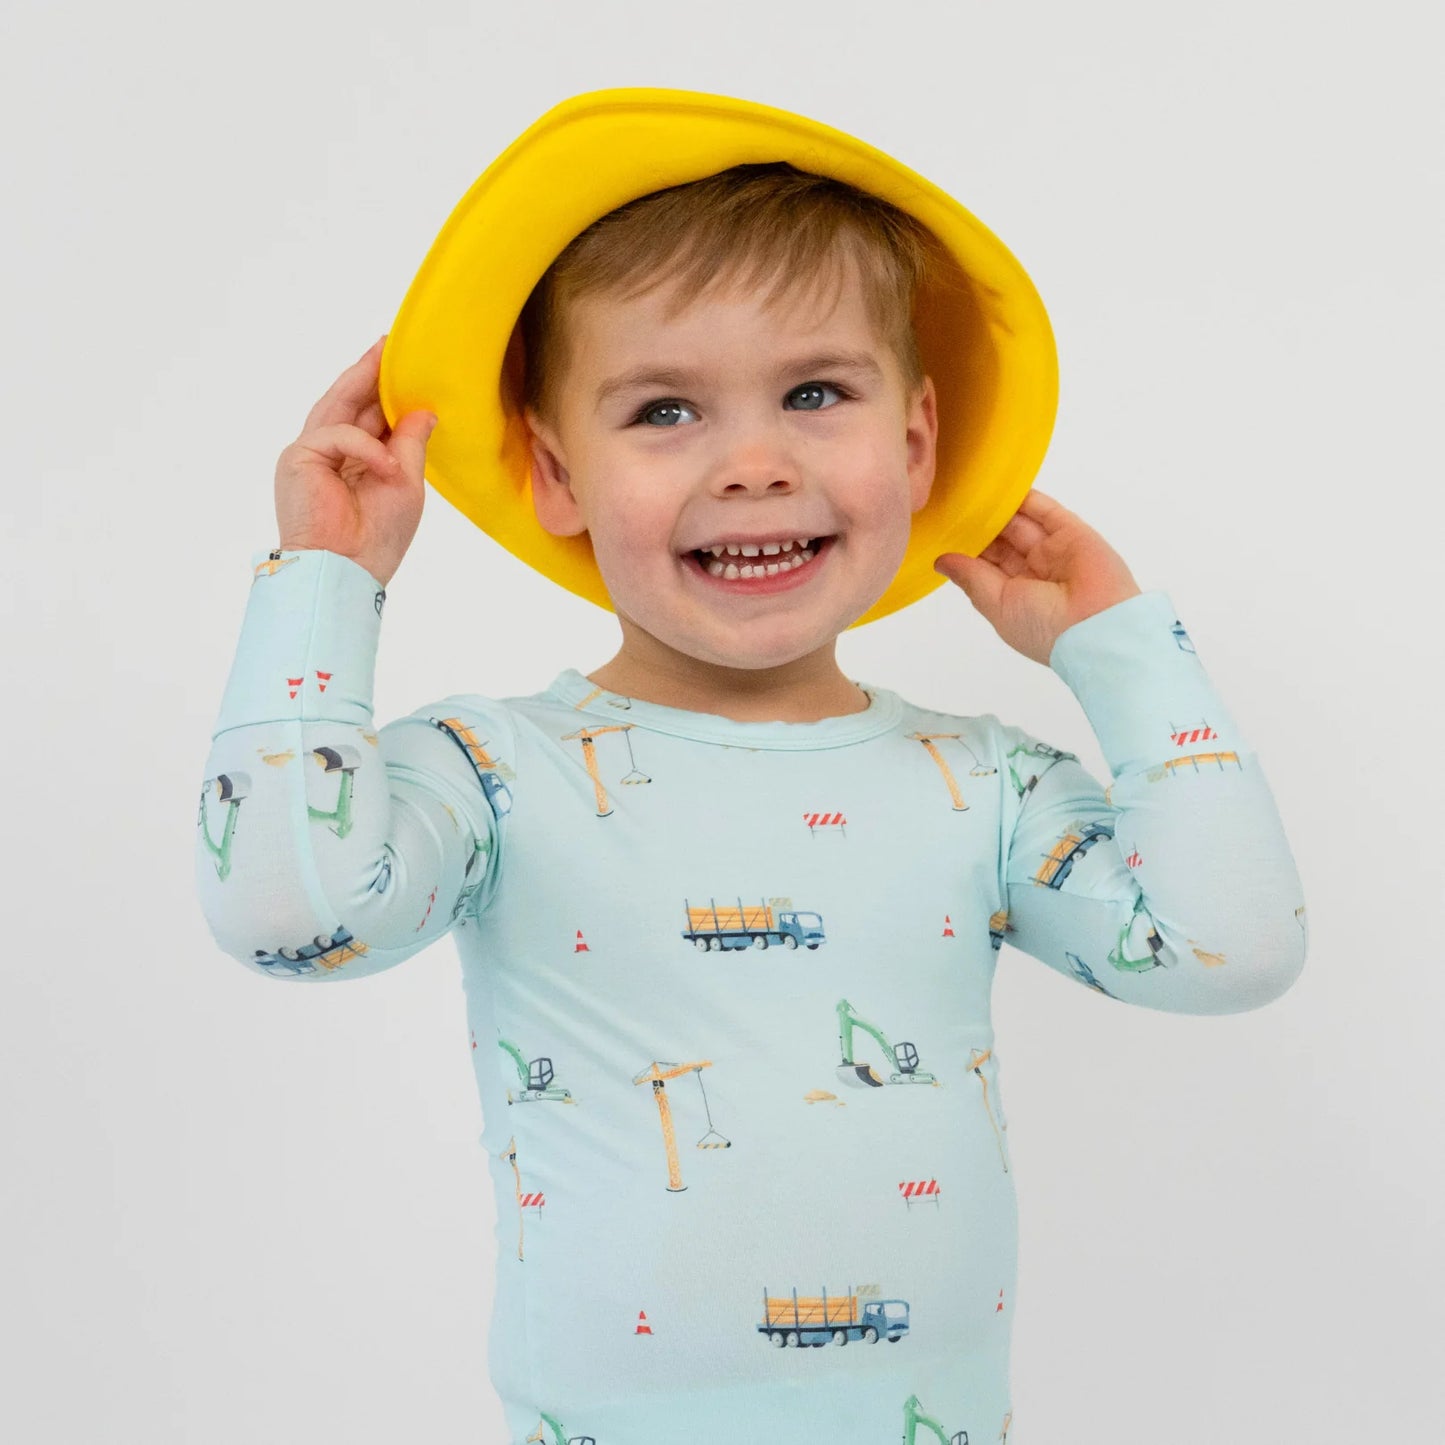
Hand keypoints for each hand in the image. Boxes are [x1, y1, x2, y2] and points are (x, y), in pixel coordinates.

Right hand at [273, 335, 436, 587]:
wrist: (347, 572)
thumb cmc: (376, 538)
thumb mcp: (407, 484)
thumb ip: (410, 445)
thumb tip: (423, 411)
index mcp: (352, 461)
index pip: (367, 416)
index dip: (382, 389)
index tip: (401, 362)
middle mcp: (327, 454)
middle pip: (348, 402)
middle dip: (368, 373)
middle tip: (389, 344)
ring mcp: (309, 454)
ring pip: (337, 406)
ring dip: (362, 381)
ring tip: (384, 357)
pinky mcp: (299, 458)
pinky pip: (338, 434)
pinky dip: (366, 447)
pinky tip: (387, 466)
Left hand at [933, 489, 1141, 665]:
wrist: (1096, 625)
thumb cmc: (1043, 626)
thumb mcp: (997, 604)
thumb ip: (972, 577)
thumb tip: (942, 561)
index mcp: (1016, 597)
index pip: (986, 566)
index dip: (967, 549)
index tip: (944, 532)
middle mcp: (1035, 574)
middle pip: (1002, 542)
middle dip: (980, 527)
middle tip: (955, 506)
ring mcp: (1055, 552)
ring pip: (1021, 524)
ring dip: (999, 510)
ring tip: (973, 492)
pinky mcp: (1073, 533)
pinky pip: (1046, 512)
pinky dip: (1027, 499)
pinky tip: (1003, 486)